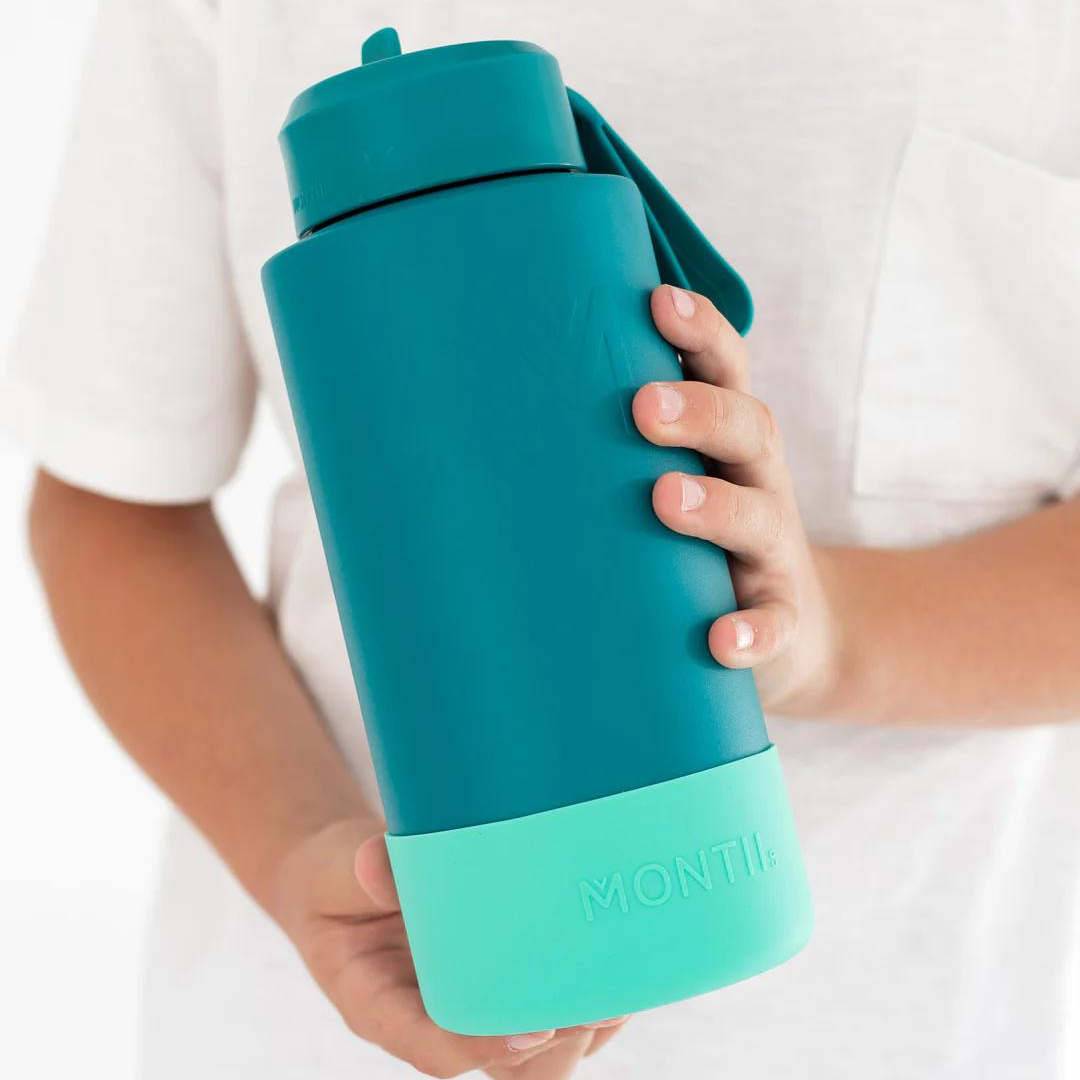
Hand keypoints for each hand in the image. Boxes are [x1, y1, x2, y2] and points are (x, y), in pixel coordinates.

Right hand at [270, 819, 627, 1077]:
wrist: (340, 884)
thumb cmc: (339, 883)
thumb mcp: (337, 871)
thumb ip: (364, 868)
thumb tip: (376, 859)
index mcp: (380, 1004)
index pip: (433, 1045)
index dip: (485, 1046)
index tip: (534, 1029)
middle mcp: (429, 1018)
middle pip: (499, 1067)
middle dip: (552, 1046)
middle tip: (595, 1002)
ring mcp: (466, 1010)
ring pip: (532, 1060)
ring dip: (577, 1037)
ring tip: (616, 995)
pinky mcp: (495, 990)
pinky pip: (545, 1025)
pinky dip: (584, 1014)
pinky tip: (616, 980)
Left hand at [633, 285, 835, 713]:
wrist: (791, 630)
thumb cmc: (700, 541)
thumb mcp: (675, 478)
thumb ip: (618, 446)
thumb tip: (503, 406)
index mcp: (727, 441)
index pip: (726, 372)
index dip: (702, 334)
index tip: (658, 301)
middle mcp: (757, 483)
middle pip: (748, 428)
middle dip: (700, 411)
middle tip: (643, 406)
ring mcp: (772, 552)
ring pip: (757, 518)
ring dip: (716, 505)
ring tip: (666, 497)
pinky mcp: (780, 617)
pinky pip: (773, 622)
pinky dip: (751, 631)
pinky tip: (721, 640)